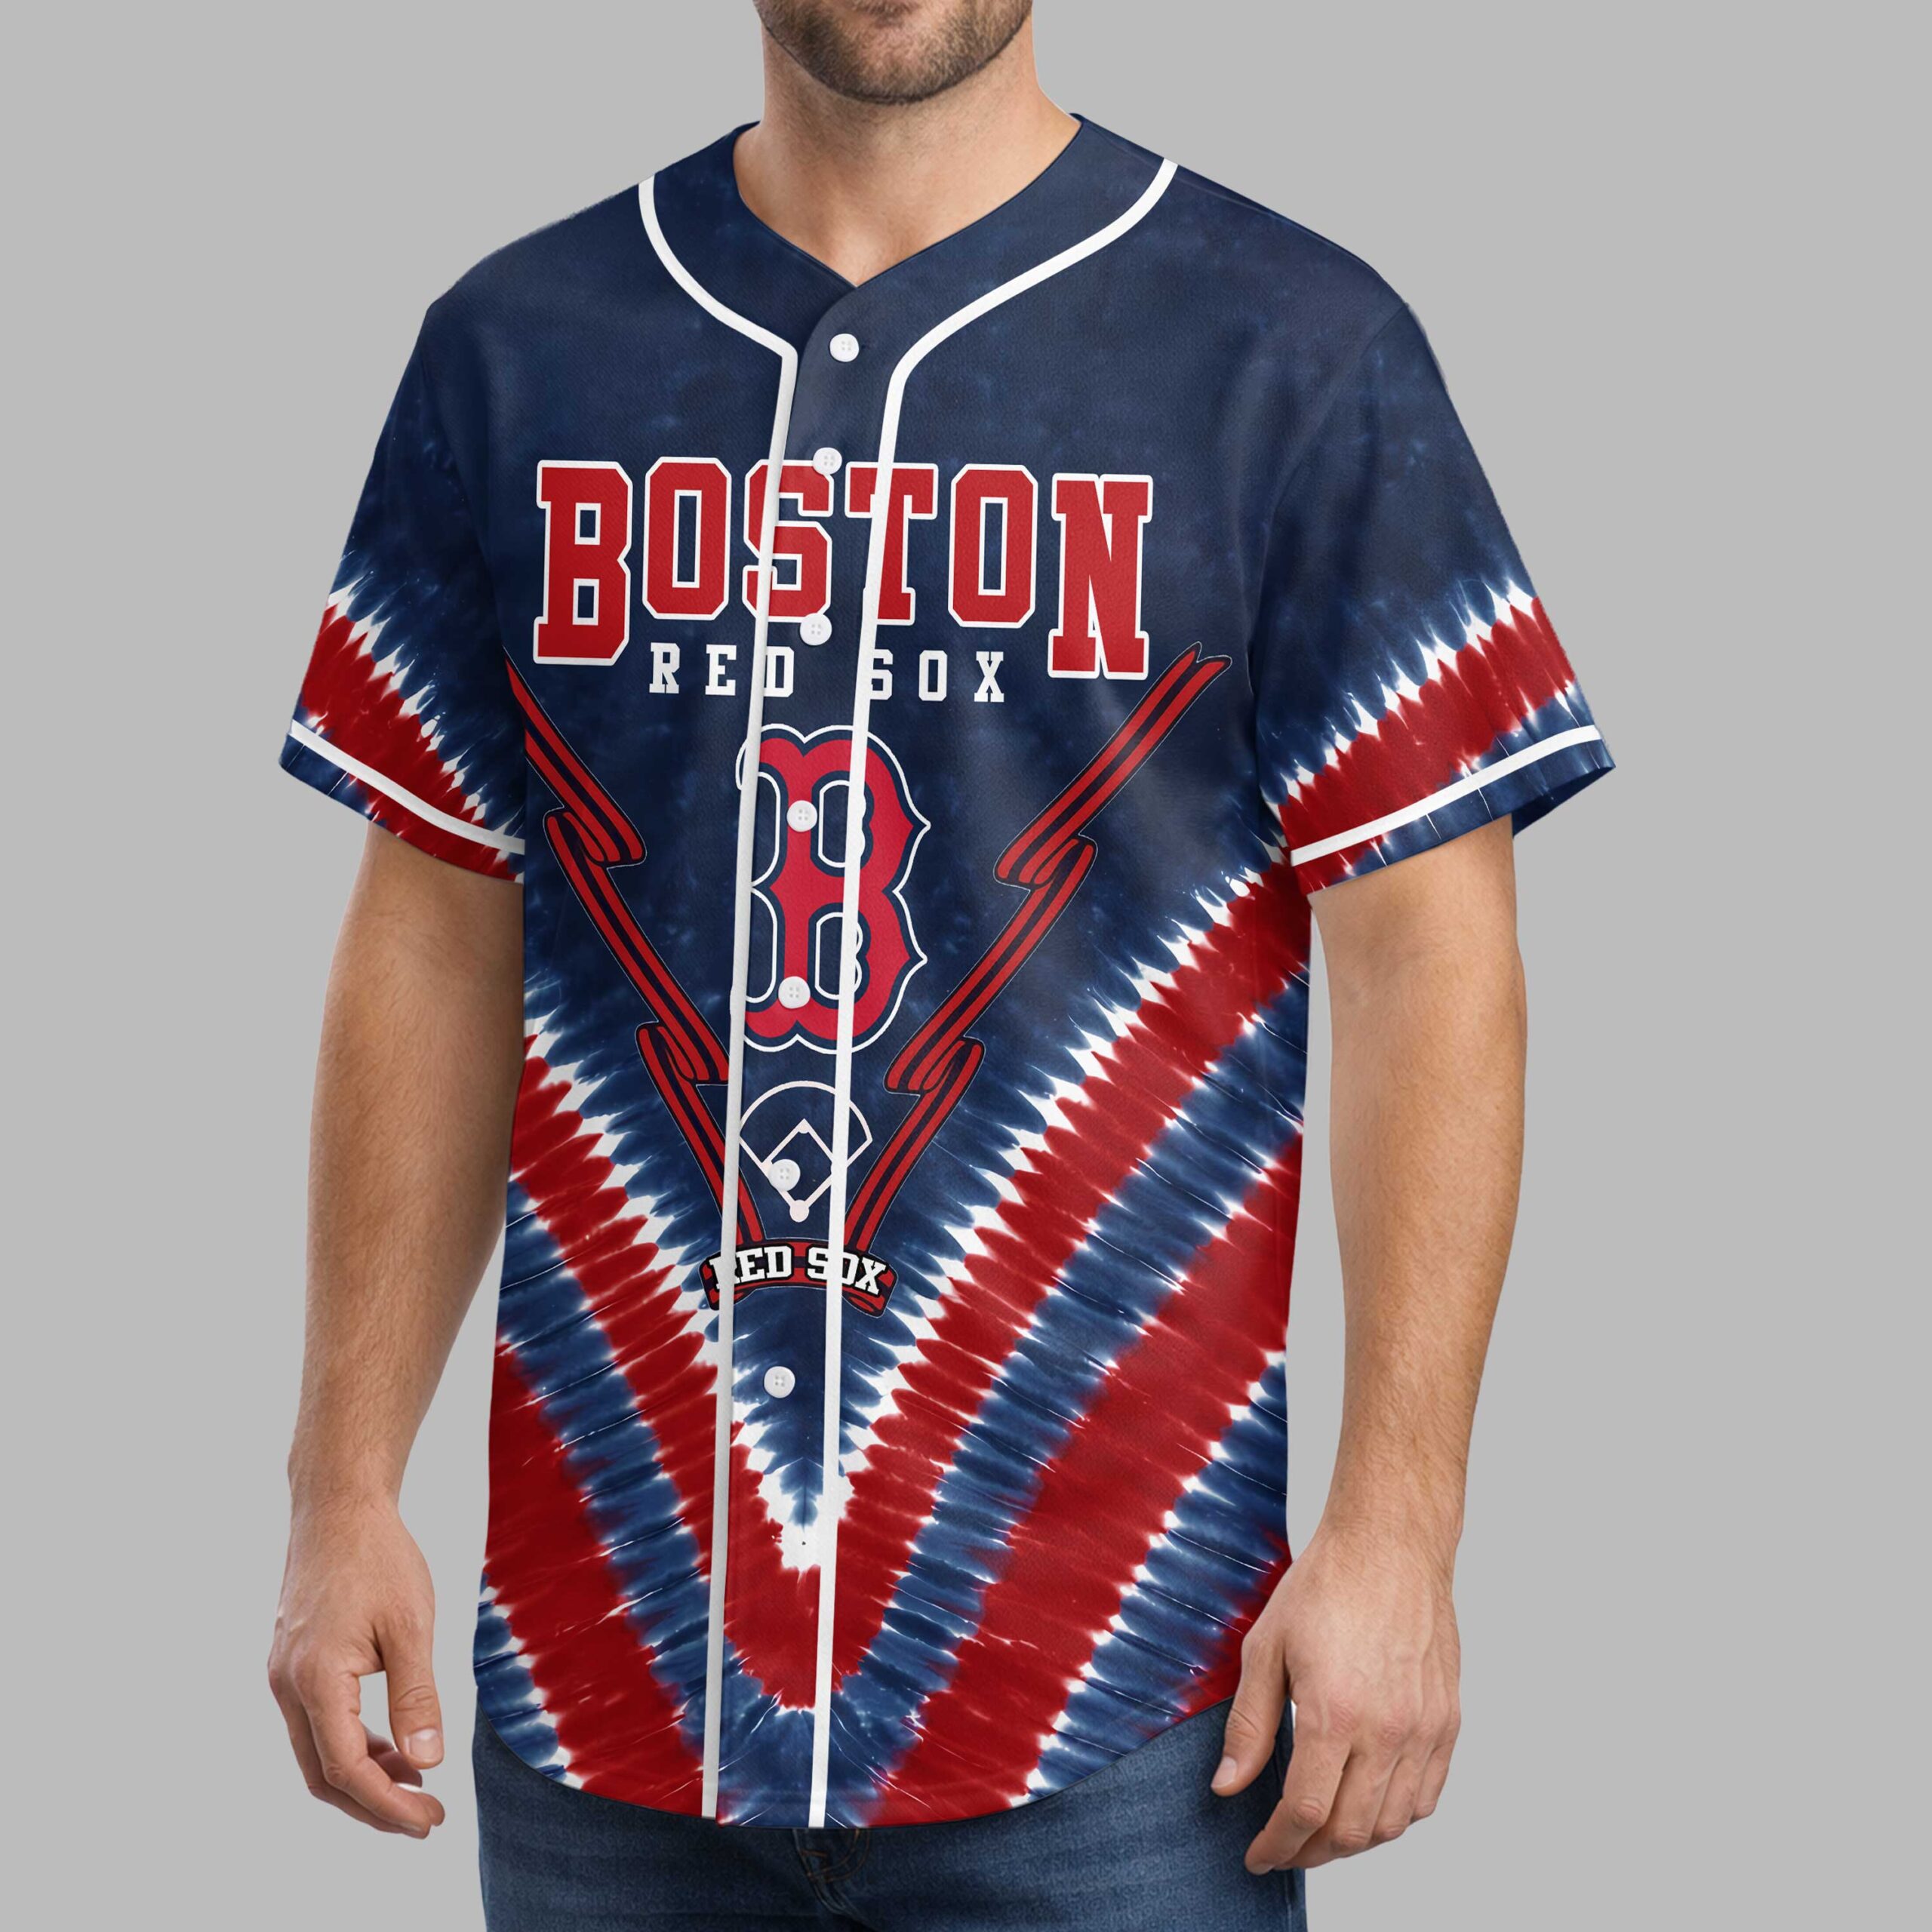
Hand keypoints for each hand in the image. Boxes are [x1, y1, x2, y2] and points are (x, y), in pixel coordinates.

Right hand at [268, 1496, 448, 1836]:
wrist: (338, 1507)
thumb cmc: (378, 1557)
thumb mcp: (410, 1626)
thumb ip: (416, 1697)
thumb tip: (428, 1761)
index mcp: (315, 1680)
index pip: (347, 1769)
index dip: (389, 1804)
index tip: (430, 1820)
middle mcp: (287, 1685)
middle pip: (323, 1775)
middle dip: (374, 1805)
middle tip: (426, 1819)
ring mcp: (284, 1675)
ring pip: (316, 1752)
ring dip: (364, 1777)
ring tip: (417, 1784)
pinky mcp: (292, 1663)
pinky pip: (316, 1724)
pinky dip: (352, 1745)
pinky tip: (392, 1745)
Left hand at [1214, 1521, 1461, 1871]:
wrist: (1390, 1546)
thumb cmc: (1326, 1586)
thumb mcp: (1266, 1648)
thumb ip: (1249, 1725)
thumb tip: (1229, 1786)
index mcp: (1335, 1712)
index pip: (1306, 1811)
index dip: (1278, 1845)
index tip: (1258, 1856)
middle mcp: (1387, 1729)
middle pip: (1350, 1830)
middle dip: (1310, 1852)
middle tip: (1283, 1848)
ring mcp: (1424, 1729)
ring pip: (1391, 1823)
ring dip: (1352, 1841)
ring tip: (1319, 1833)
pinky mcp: (1447, 1721)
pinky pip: (1426, 1797)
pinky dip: (1395, 1818)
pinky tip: (1367, 1807)